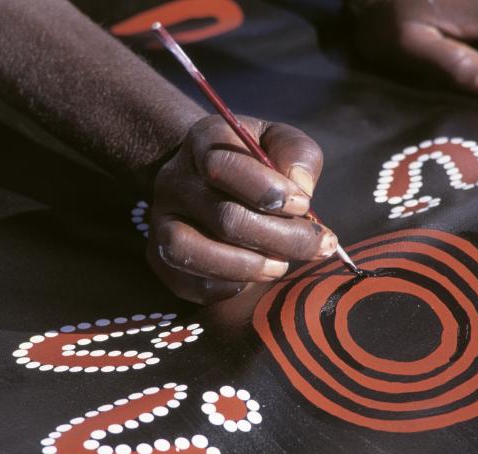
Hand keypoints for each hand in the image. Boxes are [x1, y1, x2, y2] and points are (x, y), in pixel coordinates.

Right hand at [146, 115, 336, 303]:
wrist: (207, 174)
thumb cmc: (255, 159)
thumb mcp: (280, 141)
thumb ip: (297, 155)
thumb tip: (301, 190)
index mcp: (204, 141)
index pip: (224, 165)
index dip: (268, 190)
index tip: (303, 204)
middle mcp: (174, 180)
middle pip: (223, 217)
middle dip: (280, 238)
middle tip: (317, 246)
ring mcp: (161, 220)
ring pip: (192, 252)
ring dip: (247, 267)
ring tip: (281, 266)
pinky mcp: (160, 257)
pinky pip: (187, 283)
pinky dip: (225, 287)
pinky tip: (253, 278)